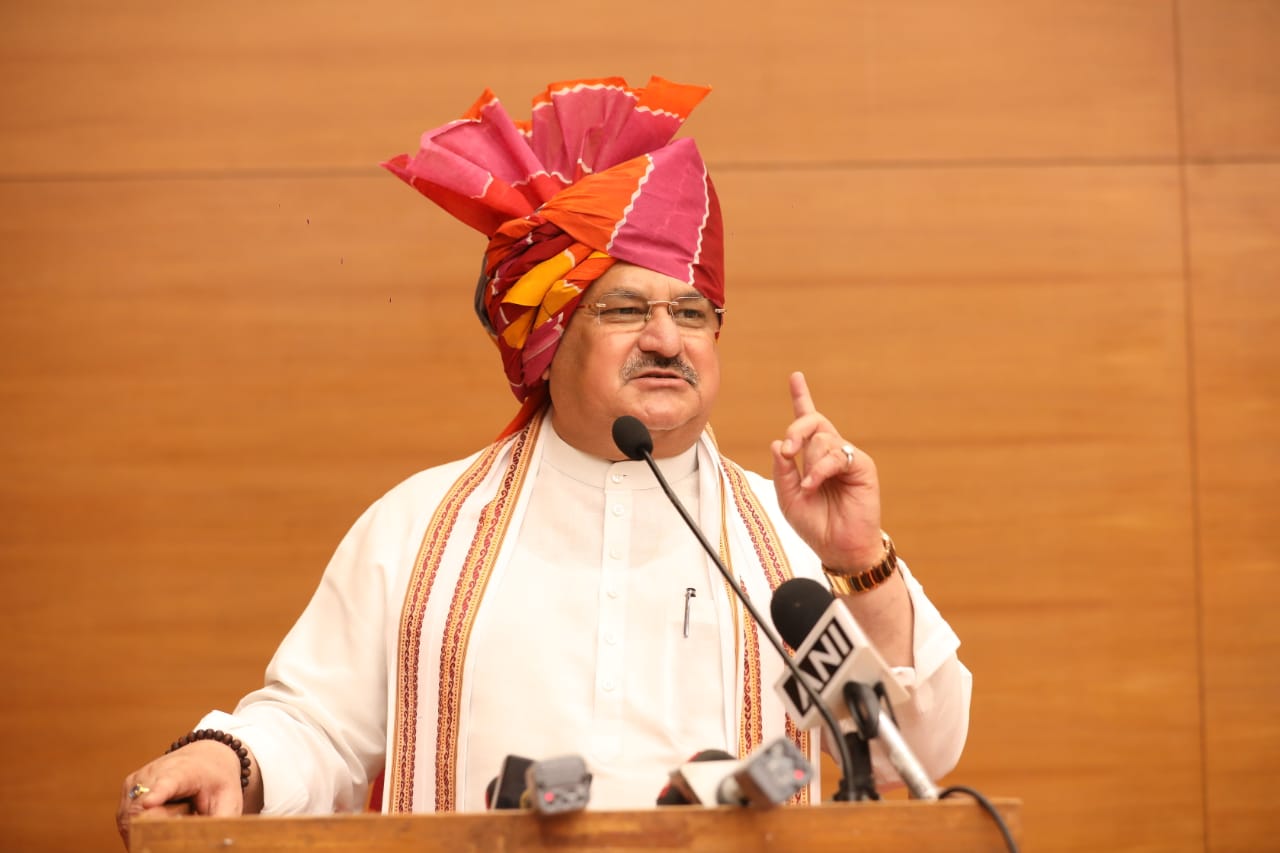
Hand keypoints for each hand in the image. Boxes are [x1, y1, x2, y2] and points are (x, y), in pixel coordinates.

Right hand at [116, 740, 249, 848]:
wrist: (205, 758)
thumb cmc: (217, 783)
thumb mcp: (229, 801)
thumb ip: (220, 825)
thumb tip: (212, 844)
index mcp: (185, 771)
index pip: (169, 782)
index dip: (159, 793)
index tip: (150, 802)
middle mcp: (155, 772)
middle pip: (143, 811)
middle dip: (154, 830)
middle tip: (179, 825)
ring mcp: (137, 780)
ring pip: (130, 820)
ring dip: (148, 830)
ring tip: (174, 817)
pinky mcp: (127, 789)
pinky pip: (126, 821)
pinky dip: (140, 827)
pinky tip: (160, 819)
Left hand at [770, 371, 883, 571]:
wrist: (839, 548)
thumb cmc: (815, 525)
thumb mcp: (788, 498)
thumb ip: (781, 472)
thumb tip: (777, 443)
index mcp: (812, 457)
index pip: (808, 421)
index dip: (802, 397)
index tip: (796, 377)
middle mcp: (830, 452)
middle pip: (813, 421)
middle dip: (796, 429)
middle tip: (787, 450)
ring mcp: (847, 457)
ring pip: (822, 438)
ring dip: (809, 462)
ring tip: (809, 486)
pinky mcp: (861, 466)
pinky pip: (837, 455)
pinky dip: (821, 469)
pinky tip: (814, 484)